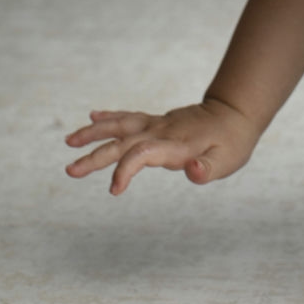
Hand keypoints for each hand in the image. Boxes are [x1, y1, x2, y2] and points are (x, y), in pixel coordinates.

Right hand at [64, 98, 260, 194]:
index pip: (141, 154)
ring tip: (69, 141)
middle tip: (69, 170)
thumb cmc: (231, 142)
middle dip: (94, 156)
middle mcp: (160, 131)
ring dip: (93, 133)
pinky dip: (110, 116)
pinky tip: (93, 116)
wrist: (234, 112)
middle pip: (122, 142)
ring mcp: (157, 124)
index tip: (114, 190)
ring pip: (119, 126)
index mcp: (174, 145)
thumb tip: (193, 170)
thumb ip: (207, 168)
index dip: (125, 170)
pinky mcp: (157, 121)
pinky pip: (128, 117)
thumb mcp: (226, 160)